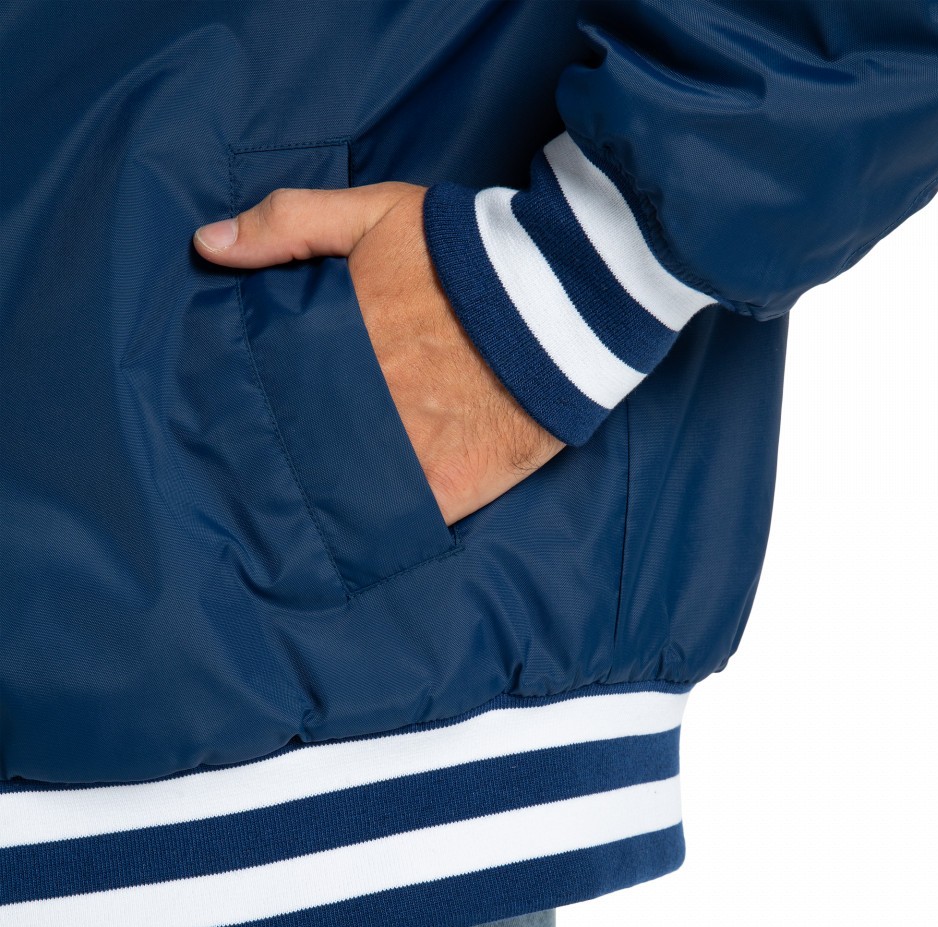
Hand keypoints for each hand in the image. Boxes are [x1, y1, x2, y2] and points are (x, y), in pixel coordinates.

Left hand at [193, 183, 564, 524]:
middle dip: (285, 456)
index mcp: (342, 341)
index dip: (256, 407)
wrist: (568, 296)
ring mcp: (412, 445)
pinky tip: (360, 538)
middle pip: (308, 442)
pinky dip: (384, 529)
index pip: (278, 387)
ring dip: (328, 498)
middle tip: (255, 480)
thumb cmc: (469, 252)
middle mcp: (369, 398)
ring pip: (349, 486)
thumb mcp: (376, 213)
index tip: (231, 423)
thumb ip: (290, 223)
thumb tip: (206, 244)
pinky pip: (406, 519)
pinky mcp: (454, 481)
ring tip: (300, 517)